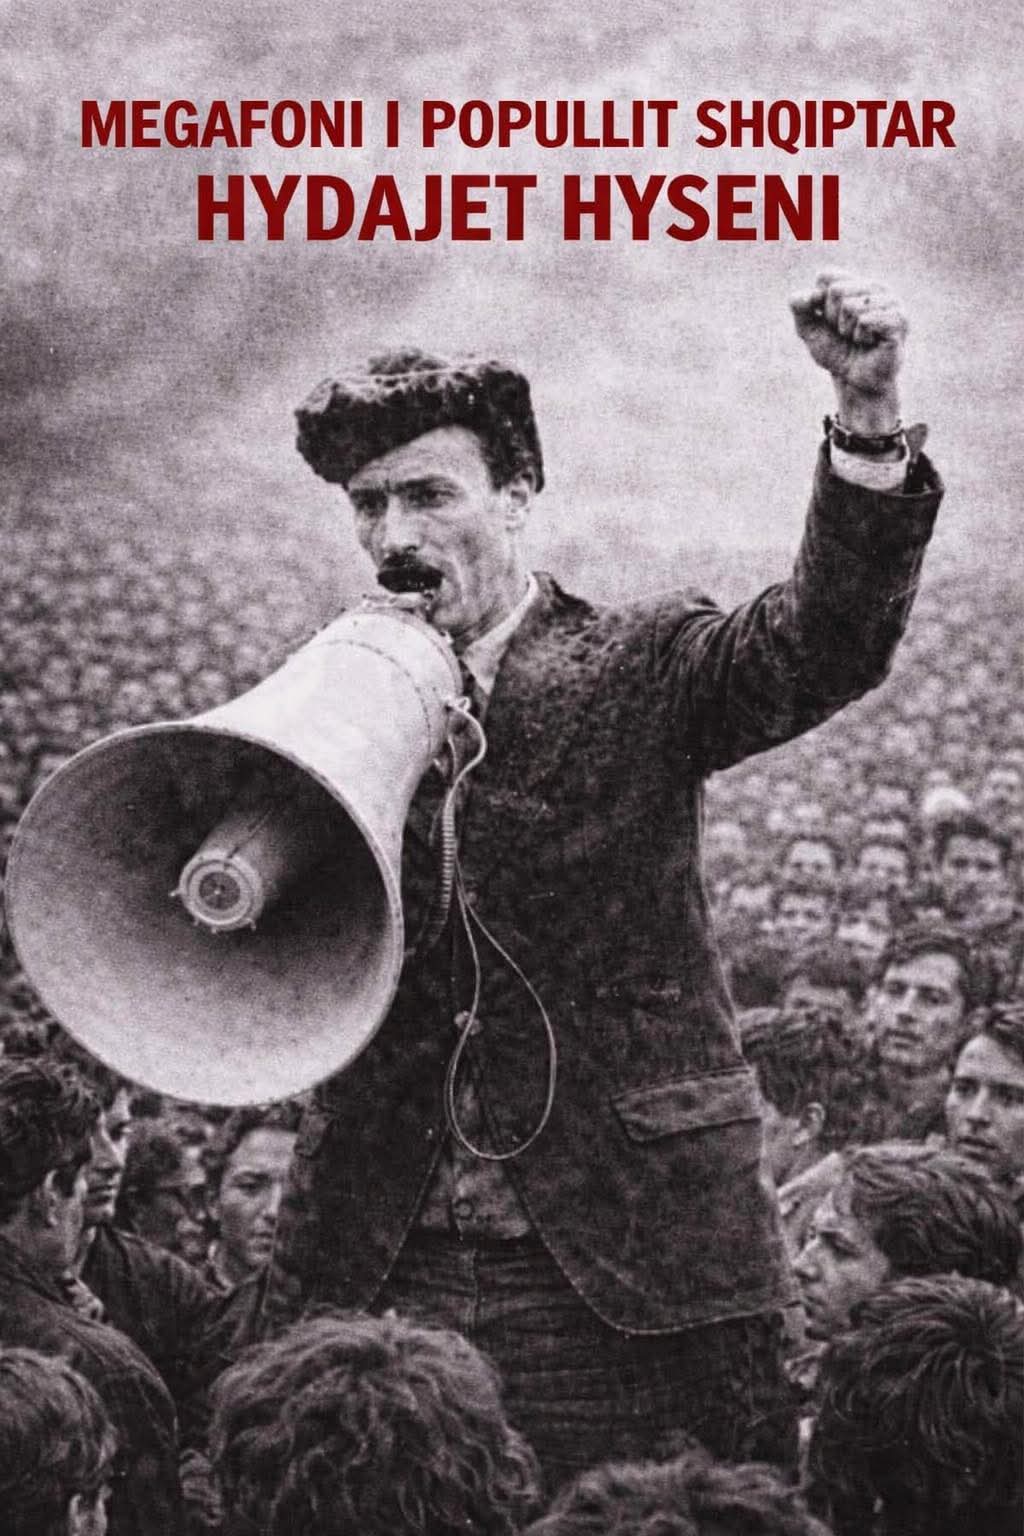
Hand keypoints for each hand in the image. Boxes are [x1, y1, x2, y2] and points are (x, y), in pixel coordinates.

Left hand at [790, 270, 906, 432]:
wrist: (855, 381)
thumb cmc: (836, 352)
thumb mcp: (809, 329)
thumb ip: (799, 306)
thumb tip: (812, 294)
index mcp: (855, 282)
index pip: (825, 277)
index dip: (820, 304)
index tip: (832, 322)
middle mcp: (875, 287)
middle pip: (836, 290)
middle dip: (834, 319)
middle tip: (847, 334)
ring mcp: (890, 301)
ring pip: (851, 306)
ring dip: (848, 331)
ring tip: (860, 339)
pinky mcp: (898, 318)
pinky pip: (865, 320)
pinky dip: (860, 337)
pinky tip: (871, 343)